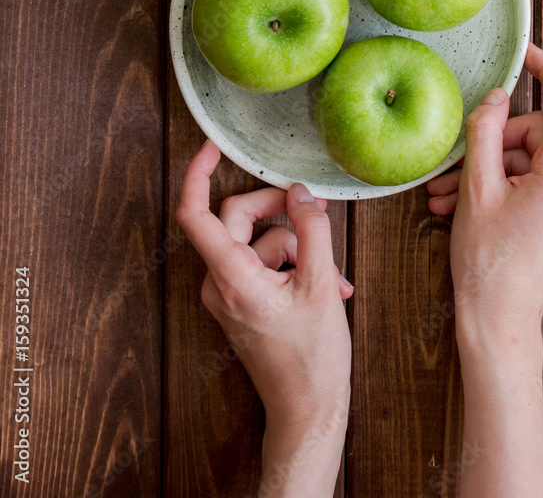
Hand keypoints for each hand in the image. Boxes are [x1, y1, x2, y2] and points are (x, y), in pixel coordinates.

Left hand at [176, 141, 352, 497]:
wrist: (306, 411)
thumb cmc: (312, 359)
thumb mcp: (321, 285)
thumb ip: (312, 229)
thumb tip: (302, 193)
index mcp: (231, 277)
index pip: (196, 214)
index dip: (198, 174)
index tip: (213, 146)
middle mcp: (219, 283)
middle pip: (238, 220)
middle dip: (280, 214)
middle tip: (316, 213)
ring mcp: (227, 294)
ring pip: (257, 242)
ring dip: (297, 248)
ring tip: (332, 276)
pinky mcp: (239, 301)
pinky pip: (261, 263)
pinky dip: (293, 266)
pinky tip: (325, 286)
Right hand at [426, 42, 542, 346]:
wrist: (500, 319)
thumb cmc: (488, 261)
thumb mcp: (476, 187)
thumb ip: (485, 131)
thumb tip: (496, 95)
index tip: (525, 54)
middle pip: (536, 132)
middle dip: (493, 143)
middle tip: (456, 169)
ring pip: (528, 158)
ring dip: (486, 170)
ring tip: (447, 194)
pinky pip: (532, 179)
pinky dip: (499, 185)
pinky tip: (462, 202)